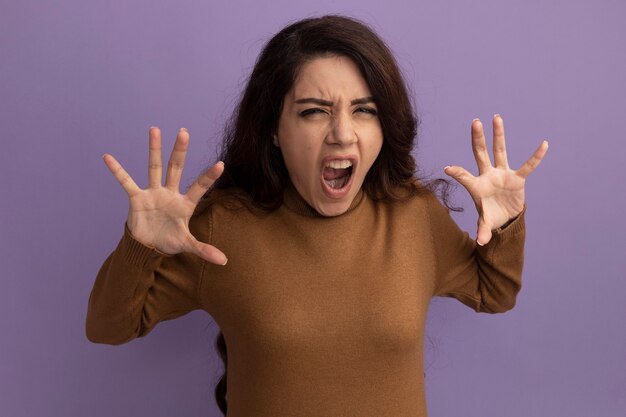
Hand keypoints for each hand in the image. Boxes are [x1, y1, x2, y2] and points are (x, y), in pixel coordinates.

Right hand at [103, 127, 227, 264]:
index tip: (222, 164)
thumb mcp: (187, 245)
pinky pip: (126, 182)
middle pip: (176, 168)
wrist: (148, 246)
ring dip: (154, 149)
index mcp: (184, 204)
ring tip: (155, 129)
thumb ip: (204, 250)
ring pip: (154, 168)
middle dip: (180, 151)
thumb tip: (224, 261)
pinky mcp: (137, 198)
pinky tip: (108, 157)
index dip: (209, 177)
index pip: (199, 187)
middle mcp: (170, 194)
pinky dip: (117, 171)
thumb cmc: (169, 241)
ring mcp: (153, 193)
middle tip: (184, 132)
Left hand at [443, 115, 548, 245]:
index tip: (447, 169)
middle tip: (475, 122)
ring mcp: (502, 174)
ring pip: (500, 151)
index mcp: (476, 186)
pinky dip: (536, 157)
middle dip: (477, 139)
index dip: (457, 173)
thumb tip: (481, 242)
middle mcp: (488, 175)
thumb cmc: (491, 216)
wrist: (505, 217)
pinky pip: (528, 166)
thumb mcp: (485, 223)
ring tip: (496, 117)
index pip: (465, 177)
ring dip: (499, 135)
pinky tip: (544, 145)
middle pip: (480, 154)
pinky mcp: (517, 178)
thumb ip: (483, 230)